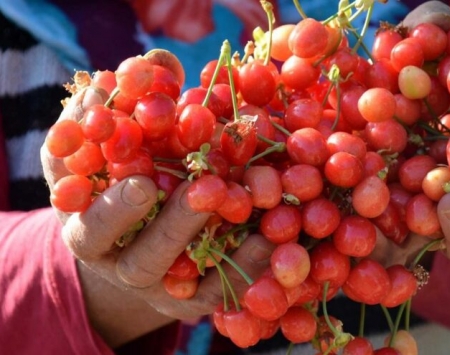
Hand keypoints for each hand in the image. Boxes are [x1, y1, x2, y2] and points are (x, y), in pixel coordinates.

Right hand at [41, 87, 274, 346]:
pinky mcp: (199, 300)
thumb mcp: (116, 140)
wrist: (136, 239)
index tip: (142, 184)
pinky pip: (227, 294)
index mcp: (90, 228)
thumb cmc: (125, 174)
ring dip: (233, 252)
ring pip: (191, 280)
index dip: (114, 208)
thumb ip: (130, 104)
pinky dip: (254, 269)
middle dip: (175, 225)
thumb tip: (158, 62)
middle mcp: (124, 265)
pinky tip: (281, 241)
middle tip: (206, 191)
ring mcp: (163, 289)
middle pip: (145, 256)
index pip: (93, 223)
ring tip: (260, 217)